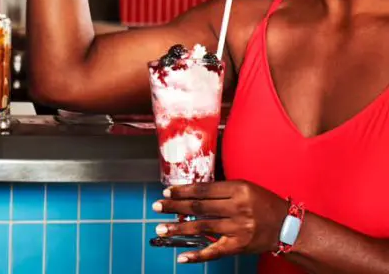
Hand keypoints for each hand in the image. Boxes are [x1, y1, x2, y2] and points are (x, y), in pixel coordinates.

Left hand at [152, 181, 287, 263]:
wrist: (287, 226)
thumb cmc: (263, 203)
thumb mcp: (244, 187)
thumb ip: (220, 190)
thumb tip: (191, 192)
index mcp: (238, 190)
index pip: (203, 190)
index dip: (183, 191)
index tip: (167, 192)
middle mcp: (238, 208)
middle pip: (199, 207)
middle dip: (175, 207)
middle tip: (157, 206)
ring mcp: (238, 229)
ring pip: (202, 228)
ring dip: (179, 228)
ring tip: (161, 228)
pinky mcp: (239, 246)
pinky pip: (214, 251)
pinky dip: (197, 255)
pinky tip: (182, 257)